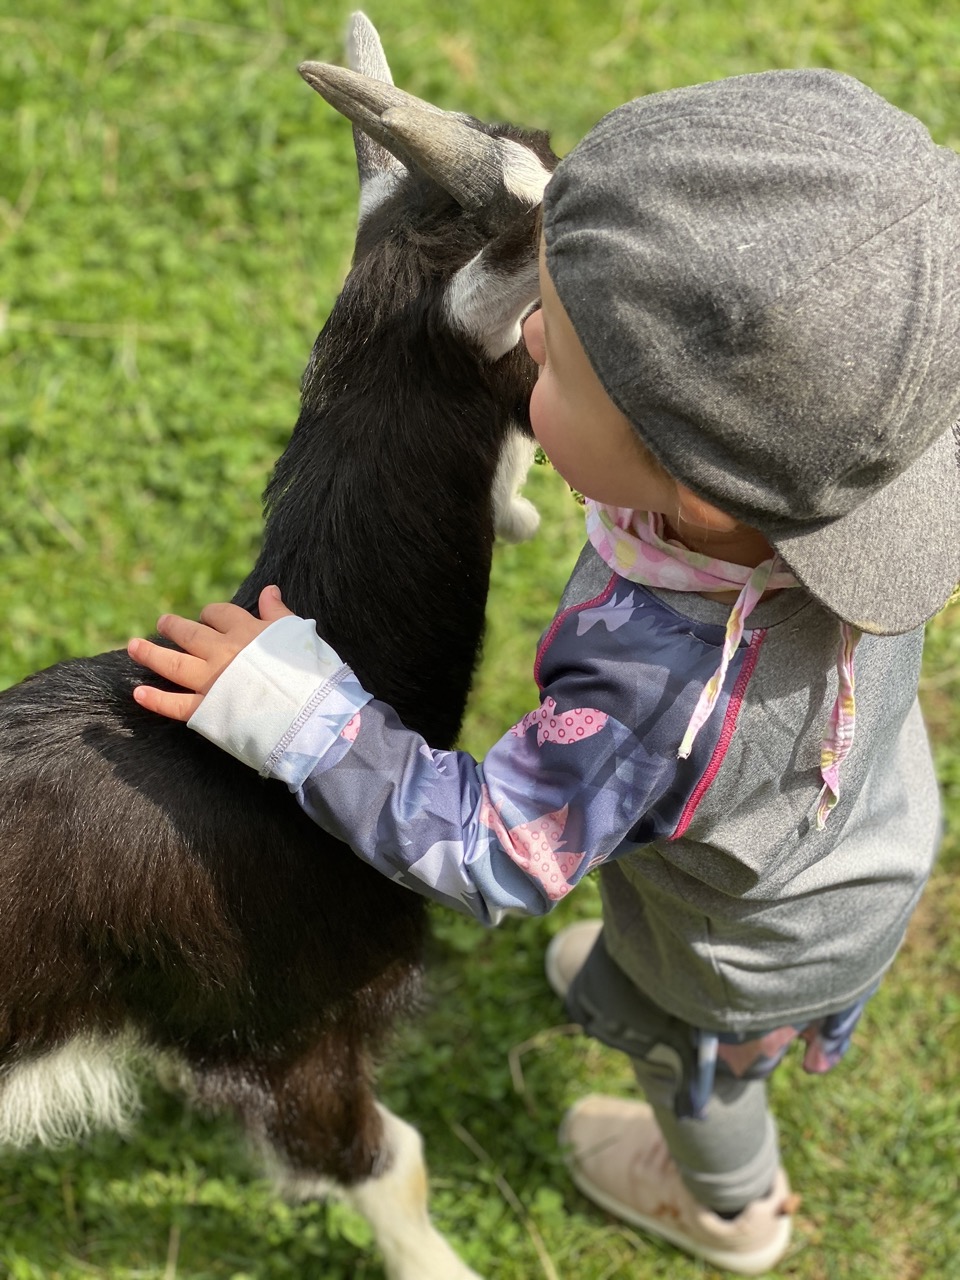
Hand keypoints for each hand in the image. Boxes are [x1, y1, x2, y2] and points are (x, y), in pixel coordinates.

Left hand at [127, 584, 295, 720]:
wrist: (310, 711)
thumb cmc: (309, 673)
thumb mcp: (297, 634)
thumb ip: (278, 614)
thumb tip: (269, 589)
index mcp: (246, 632)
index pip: (222, 614)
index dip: (212, 614)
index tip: (207, 616)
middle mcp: (222, 652)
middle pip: (190, 633)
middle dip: (174, 627)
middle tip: (161, 623)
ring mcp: (211, 680)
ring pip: (173, 663)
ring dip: (151, 654)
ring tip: (134, 646)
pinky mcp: (206, 709)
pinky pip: (175, 704)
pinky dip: (155, 699)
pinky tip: (137, 692)